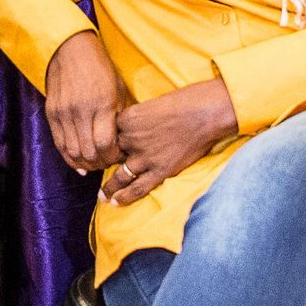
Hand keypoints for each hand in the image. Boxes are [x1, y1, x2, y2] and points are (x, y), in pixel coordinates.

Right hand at [43, 31, 124, 172]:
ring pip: (73, 153)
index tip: (120, 154)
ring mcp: (63, 113)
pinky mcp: (51, 114)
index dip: (114, 156)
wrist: (71, 50)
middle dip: (102, 163)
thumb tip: (121, 144)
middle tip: (109, 161)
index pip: (106, 144)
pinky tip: (80, 164)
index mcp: (101, 104)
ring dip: (86, 164)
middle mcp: (80, 111)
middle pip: (89, 153)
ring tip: (96, 163)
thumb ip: (118, 117)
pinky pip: (59, 145)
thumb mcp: (118, 90)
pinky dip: (70, 158)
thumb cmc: (100, 69)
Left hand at [102, 79, 237, 206]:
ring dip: (109, 187)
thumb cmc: (184, 102)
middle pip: (112, 154)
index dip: (107, 142)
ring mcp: (145, 156)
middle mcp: (132, 139)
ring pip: (120, 175)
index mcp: (128, 119)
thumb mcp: (152, 104)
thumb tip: (135, 128)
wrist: (206, 113)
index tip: (104, 149)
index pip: (108, 133)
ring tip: (102, 196)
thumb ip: (139, 119)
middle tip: (100, 175)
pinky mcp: (160, 170)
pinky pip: (138, 188)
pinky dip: (125, 197)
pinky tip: (116, 203)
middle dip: (106, 165)